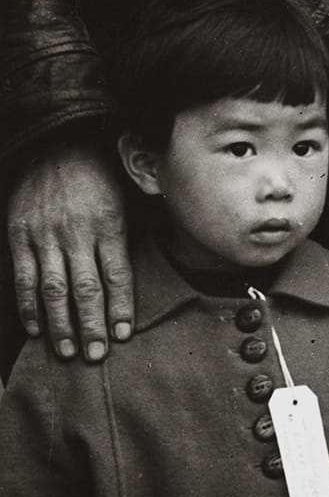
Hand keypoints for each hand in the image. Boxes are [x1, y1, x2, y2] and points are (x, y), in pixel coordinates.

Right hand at [7, 141, 132, 359]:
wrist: (56, 140)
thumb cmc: (100, 173)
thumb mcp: (126, 197)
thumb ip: (130, 235)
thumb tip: (140, 274)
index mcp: (109, 223)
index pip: (117, 274)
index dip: (120, 307)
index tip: (123, 335)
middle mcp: (76, 232)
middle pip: (85, 288)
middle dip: (91, 325)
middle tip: (96, 355)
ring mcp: (45, 234)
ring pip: (53, 288)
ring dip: (60, 324)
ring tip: (68, 351)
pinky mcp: (20, 233)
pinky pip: (24, 276)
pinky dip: (29, 304)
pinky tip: (36, 328)